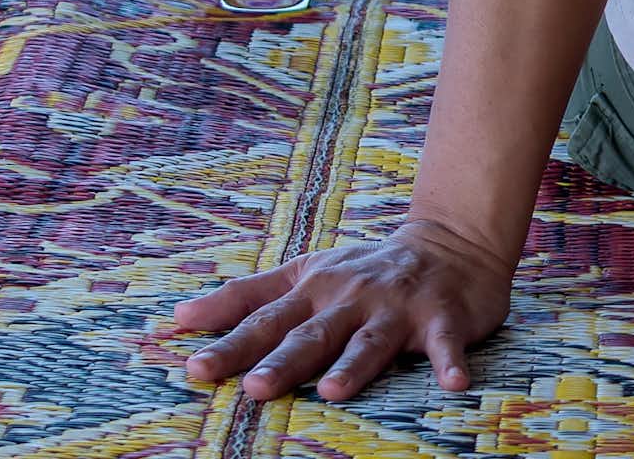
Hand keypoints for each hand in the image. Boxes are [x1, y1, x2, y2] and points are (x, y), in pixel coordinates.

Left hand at [165, 217, 514, 402]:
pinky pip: (445, 343)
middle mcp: (352, 296)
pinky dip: (449, 361)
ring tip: (332, 391)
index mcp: (315, 289)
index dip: (231, 342)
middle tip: (254, 386)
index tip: (195, 368)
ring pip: (370, 340)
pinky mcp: (442, 316)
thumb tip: (178, 319)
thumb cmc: (365, 269)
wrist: (452, 242)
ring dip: (353, 365)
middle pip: (312, 334)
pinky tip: (454, 384)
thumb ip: (247, 296)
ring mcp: (397, 306)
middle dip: (284, 360)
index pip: (266, 318)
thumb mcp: (305, 273)